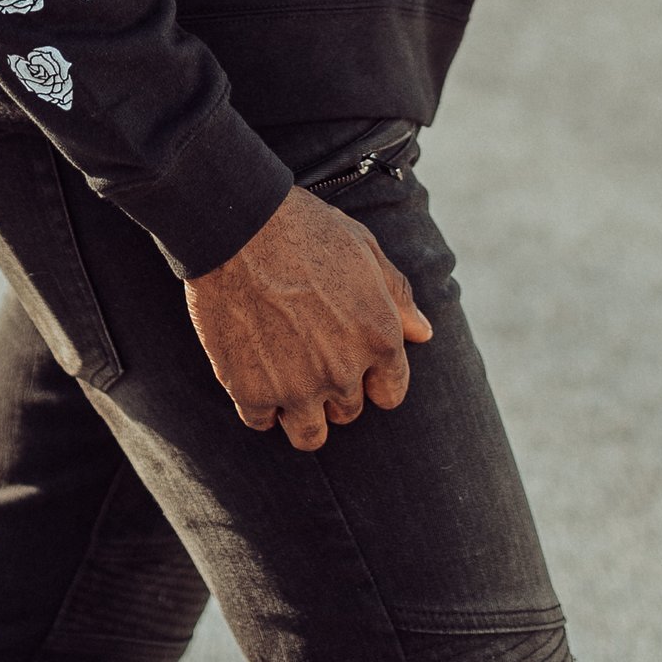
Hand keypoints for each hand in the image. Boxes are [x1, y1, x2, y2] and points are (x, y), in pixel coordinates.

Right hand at [185, 186, 434, 451]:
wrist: (237, 226)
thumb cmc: (304, 229)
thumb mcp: (363, 249)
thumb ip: (398, 296)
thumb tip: (424, 332)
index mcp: (379, 338)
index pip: (390, 393)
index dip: (373, 378)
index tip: (353, 361)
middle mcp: (343, 372)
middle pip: (348, 411)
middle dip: (334, 389)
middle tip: (310, 355)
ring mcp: (297, 388)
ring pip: (309, 434)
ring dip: (302, 412)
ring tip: (286, 381)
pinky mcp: (251, 392)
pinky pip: (261, 422)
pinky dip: (259, 404)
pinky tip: (253, 373)